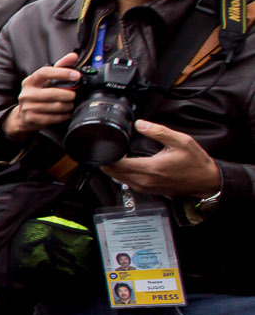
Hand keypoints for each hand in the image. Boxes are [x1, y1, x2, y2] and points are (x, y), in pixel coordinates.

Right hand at [2, 52, 78, 139]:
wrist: (22, 115)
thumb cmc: (38, 94)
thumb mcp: (46, 80)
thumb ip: (60, 67)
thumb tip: (73, 56)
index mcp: (30, 81)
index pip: (45, 72)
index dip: (62, 73)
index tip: (76, 75)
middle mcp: (26, 93)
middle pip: (52, 93)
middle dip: (68, 94)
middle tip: (74, 95)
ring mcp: (27, 107)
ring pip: (55, 106)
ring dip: (67, 106)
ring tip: (70, 104)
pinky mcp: (31, 118)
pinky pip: (52, 118)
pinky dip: (63, 116)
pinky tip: (65, 113)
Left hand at [102, 120, 221, 197]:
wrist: (206, 182)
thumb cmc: (195, 163)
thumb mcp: (180, 141)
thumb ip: (158, 131)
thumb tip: (139, 124)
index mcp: (150, 168)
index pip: (117, 164)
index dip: (110, 154)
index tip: (111, 143)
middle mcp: (144, 181)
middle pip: (112, 173)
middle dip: (108, 160)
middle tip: (112, 147)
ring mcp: (144, 188)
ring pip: (117, 179)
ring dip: (114, 167)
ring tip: (118, 153)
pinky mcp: (147, 191)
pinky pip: (126, 182)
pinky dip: (122, 173)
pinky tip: (127, 163)